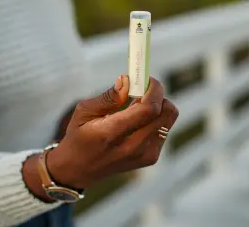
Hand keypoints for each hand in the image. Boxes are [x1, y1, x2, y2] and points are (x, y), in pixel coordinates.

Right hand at [47, 75, 178, 188]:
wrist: (79, 169)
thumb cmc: (79, 136)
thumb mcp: (84, 111)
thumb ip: (109, 97)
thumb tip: (127, 81)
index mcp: (113, 134)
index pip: (149, 109)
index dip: (155, 90)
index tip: (147, 79)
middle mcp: (134, 147)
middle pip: (168, 112)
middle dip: (158, 94)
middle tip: (142, 90)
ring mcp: (145, 155)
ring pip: (169, 118)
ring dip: (158, 106)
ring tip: (136, 106)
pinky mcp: (151, 158)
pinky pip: (165, 128)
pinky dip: (156, 118)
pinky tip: (138, 120)